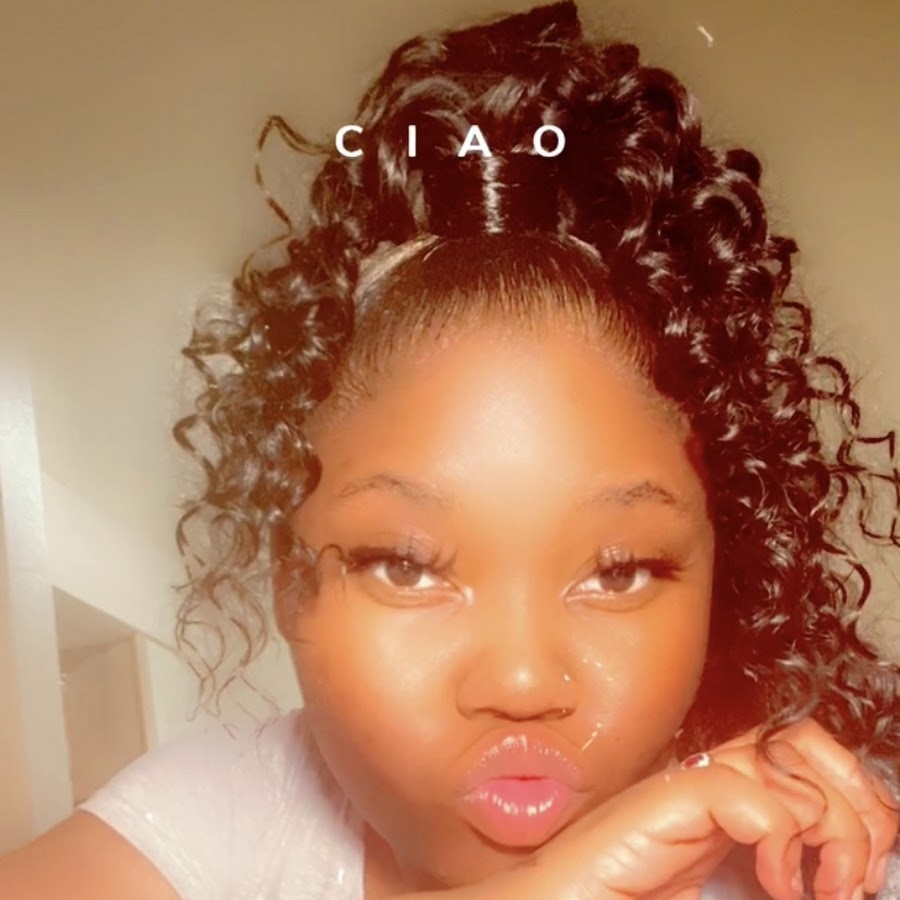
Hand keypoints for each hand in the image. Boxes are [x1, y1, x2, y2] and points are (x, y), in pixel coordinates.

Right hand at [471, 718, 898, 899]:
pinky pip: (734, 790)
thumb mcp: (720, 893)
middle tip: (852, 870)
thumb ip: (769, 874)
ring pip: (776, 755)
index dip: (852, 793)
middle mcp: (706, 789)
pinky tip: (770, 876)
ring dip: (826, 817)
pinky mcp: (656, 806)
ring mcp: (680, 792)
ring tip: (825, 880)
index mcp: (723, 810)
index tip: (866, 863)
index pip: (800, 755)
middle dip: (853, 799)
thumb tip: (844, 873)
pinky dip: (774, 831)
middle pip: (798, 741)